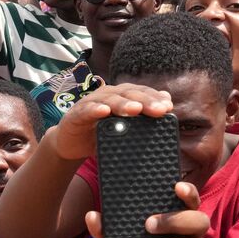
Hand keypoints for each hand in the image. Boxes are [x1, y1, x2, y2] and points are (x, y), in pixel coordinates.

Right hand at [53, 83, 172, 160]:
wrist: (70, 145)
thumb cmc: (99, 136)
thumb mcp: (124, 131)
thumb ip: (143, 120)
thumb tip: (167, 105)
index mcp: (121, 97)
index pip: (141, 92)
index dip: (154, 97)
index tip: (168, 107)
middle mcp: (107, 95)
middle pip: (128, 94)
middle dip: (145, 101)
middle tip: (159, 110)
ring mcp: (90, 103)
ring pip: (109, 99)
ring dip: (123, 104)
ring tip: (136, 109)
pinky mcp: (75, 114)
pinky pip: (87, 110)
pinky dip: (95, 109)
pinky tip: (104, 111)